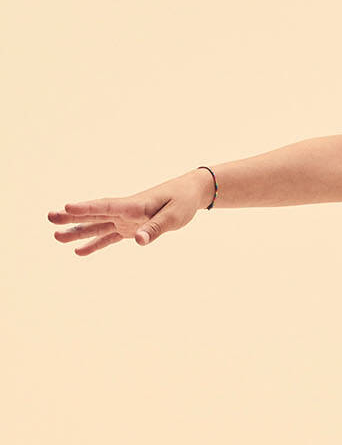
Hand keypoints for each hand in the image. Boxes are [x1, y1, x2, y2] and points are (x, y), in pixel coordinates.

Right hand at [46, 170, 211, 256]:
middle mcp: (125, 211)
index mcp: (134, 205)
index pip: (107, 206)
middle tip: (50, 218)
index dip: (87, 208)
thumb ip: (155, 229)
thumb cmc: (182, 202)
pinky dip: (94, 243)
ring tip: (56, 236)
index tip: (67, 207)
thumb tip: (138, 242)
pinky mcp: (129, 227)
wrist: (188, 193)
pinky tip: (79, 251)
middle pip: (95, 214)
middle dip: (72, 217)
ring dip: (77, 231)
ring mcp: (125, 219)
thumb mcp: (173, 217)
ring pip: (97, 226)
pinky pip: (109, 236)